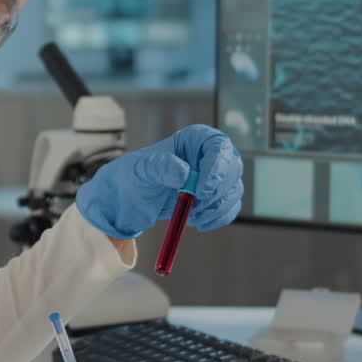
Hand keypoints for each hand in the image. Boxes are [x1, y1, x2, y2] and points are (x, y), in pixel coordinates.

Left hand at [75, 124, 242, 238]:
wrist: (128, 201)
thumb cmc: (133, 177)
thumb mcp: (141, 169)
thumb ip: (161, 166)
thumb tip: (184, 174)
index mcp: (194, 139)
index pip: (219, 145)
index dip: (216, 167)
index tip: (200, 189)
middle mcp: (209, 155)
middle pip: (232, 168)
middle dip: (217, 191)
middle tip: (195, 205)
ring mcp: (215, 177)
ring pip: (233, 190)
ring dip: (215, 208)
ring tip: (189, 214)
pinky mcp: (215, 197)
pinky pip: (229, 208)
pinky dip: (217, 218)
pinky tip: (196, 222)